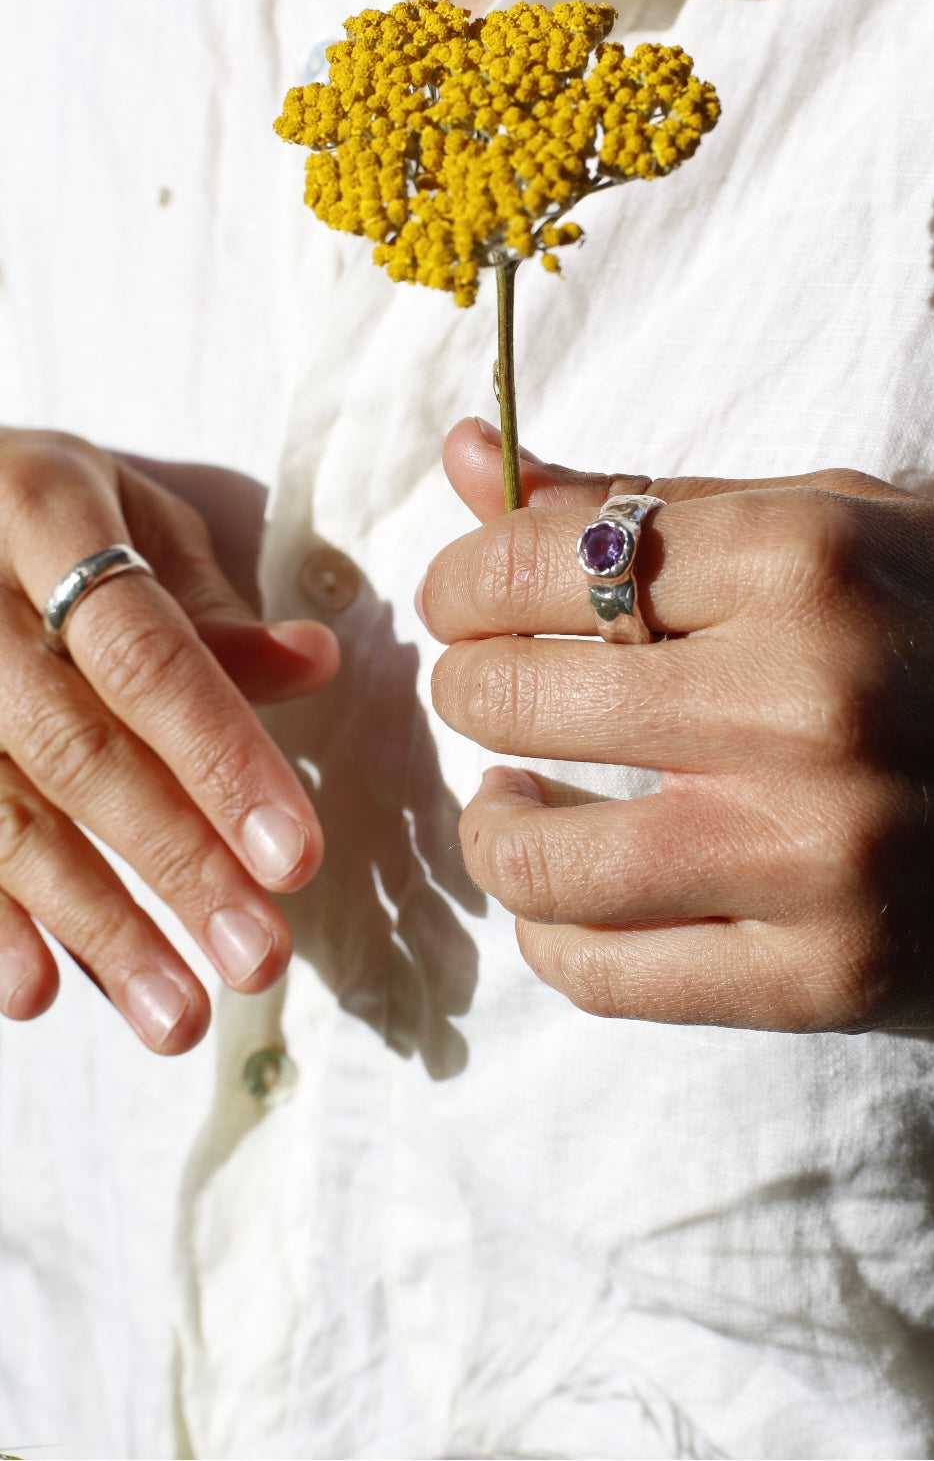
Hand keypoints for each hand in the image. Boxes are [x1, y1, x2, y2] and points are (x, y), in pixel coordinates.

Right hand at [0, 430, 338, 1050]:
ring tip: (176, 1015)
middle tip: (256, 958)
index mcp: (41, 511)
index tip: (295, 857)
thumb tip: (315, 663)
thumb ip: (209, 604)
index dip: (220, 758)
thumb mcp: (126, 511)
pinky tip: (36, 991)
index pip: (145, 655)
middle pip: (76, 749)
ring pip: (3, 814)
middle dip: (172, 863)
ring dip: (93, 925)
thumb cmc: (38, 505)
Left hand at [418, 418, 933, 1029]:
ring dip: (487, 824)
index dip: (463, 578)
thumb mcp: (842, 521)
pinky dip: (549, 936)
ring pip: (537, 859)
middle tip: (491, 686)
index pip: (536, 559)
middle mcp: (802, 700)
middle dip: (468, 684)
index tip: (466, 597)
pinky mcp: (831, 975)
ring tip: (507, 797)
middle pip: (510, 696)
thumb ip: (644, 497)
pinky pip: (609, 977)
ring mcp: (815, 853)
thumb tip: (462, 457)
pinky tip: (562, 894)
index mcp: (807, 557)